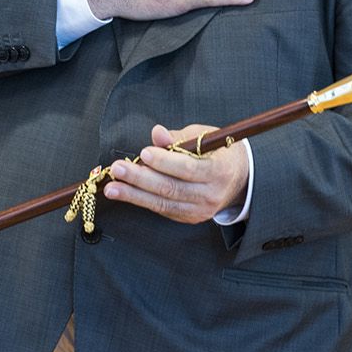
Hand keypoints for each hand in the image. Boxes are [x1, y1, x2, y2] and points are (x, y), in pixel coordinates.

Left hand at [102, 123, 248, 223]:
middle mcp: (211, 194)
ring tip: (112, 187)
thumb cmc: (218, 152)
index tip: (144, 153)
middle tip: (118, 168)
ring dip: (134, 195)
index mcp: (219, 171)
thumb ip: (179, 137)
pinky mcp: (189, 218)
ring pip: (164, 202)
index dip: (165, 162)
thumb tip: (157, 133)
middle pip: (172, 188)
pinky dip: (142, 201)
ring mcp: (200, 210)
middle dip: (141, 179)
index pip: (189, 168)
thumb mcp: (205, 137)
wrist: (239, 180)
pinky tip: (124, 193)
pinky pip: (163, 209)